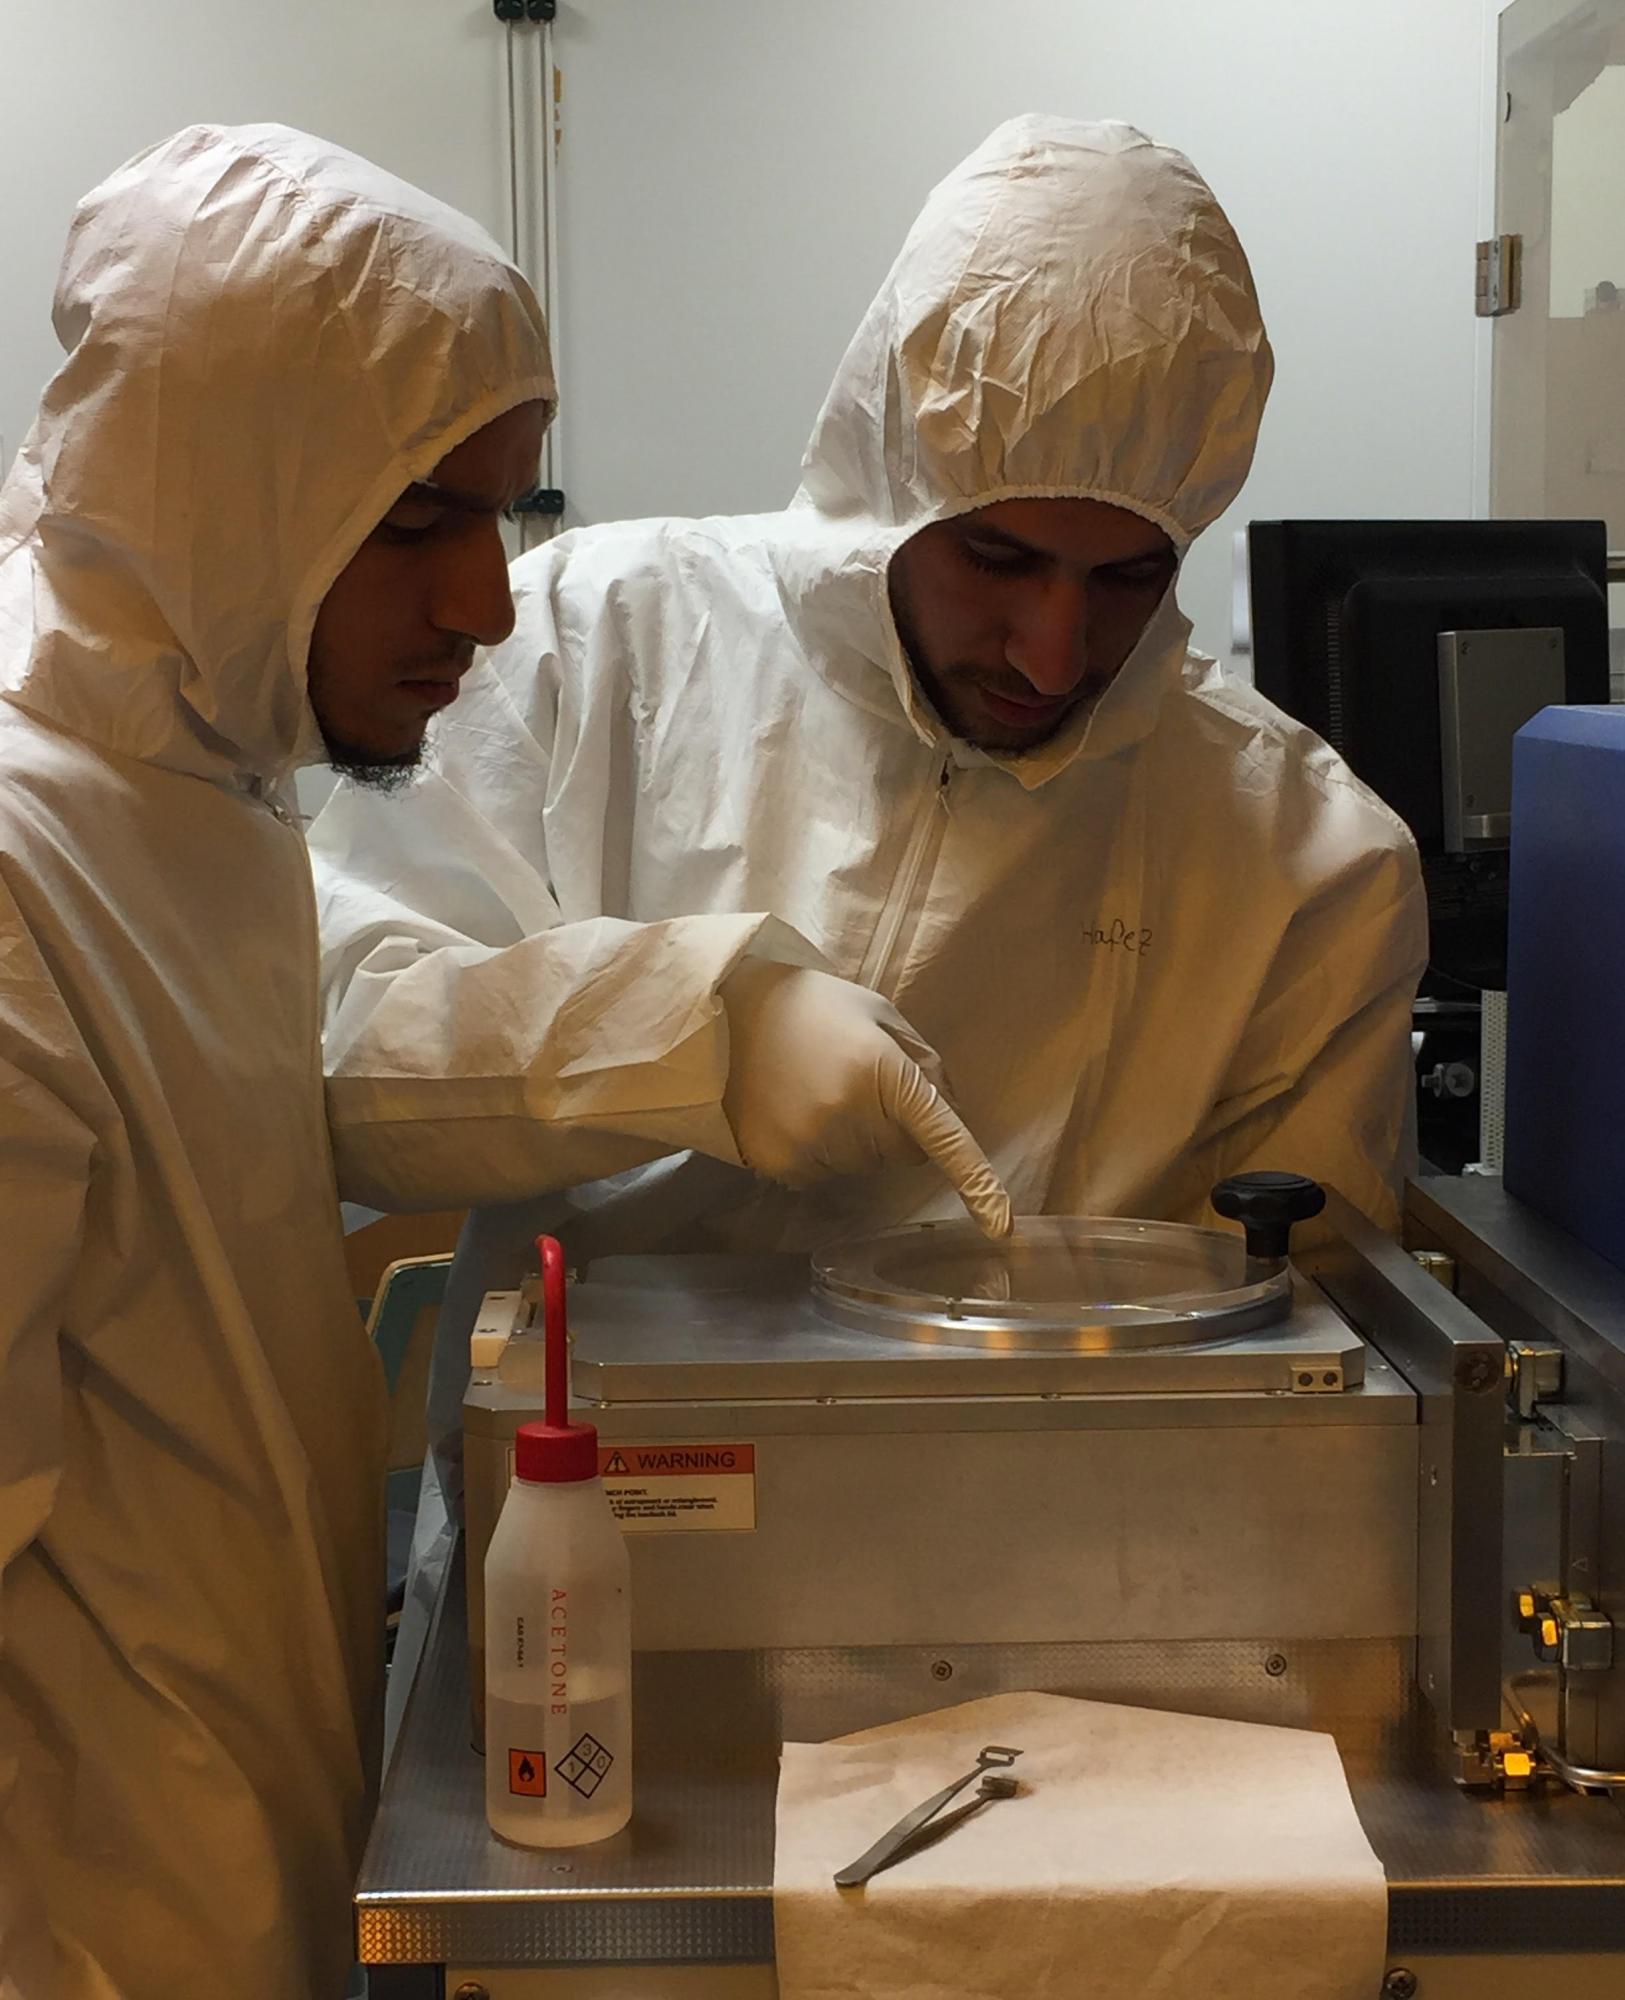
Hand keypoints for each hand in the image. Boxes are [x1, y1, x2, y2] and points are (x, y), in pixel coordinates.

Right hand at [719, 960, 1011, 1238]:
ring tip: (815, 1091)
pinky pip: (824, 1176)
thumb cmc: (811, 1008)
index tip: (1001, 1226)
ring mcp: (814, 1146)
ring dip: (855, 1139)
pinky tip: (792, 1112)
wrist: (721, 1017)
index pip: (942, 1135)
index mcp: (884, 1071)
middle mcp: (852, 1115)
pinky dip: (818, 1153)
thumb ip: (923, 1061)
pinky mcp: (782, 1167)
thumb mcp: (878, 1014)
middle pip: (906, 1153)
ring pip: (865, 1166)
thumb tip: (949, 1113)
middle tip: (855, 1082)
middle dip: (896, 1127)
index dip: (976, 1182)